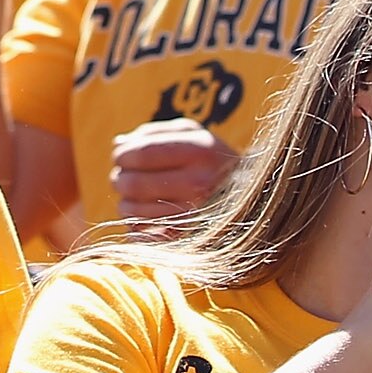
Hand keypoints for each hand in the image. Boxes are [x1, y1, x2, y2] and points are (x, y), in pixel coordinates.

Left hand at [109, 117, 240, 222]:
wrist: (252, 198)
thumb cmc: (211, 160)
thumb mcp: (192, 133)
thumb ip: (153, 133)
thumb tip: (118, 144)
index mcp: (199, 151)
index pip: (142, 153)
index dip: (122, 155)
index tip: (119, 156)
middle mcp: (199, 184)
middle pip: (132, 183)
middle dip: (119, 178)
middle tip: (122, 176)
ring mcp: (193, 215)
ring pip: (131, 211)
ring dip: (125, 202)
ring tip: (134, 196)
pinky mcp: (186, 240)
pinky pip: (141, 235)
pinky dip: (134, 225)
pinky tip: (144, 215)